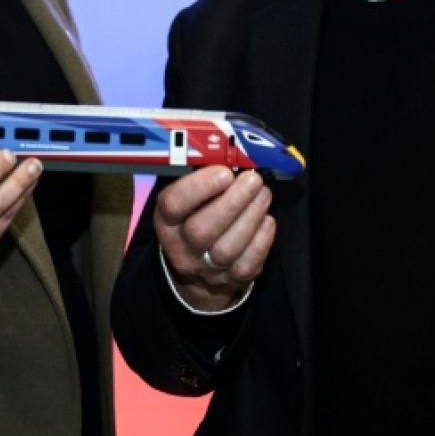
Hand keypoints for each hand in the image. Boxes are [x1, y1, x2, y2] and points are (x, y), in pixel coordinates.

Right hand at [153, 166, 274, 311]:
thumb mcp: (189, 198)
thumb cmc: (197, 218)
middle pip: (201, 230)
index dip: (198, 187)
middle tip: (253, 180)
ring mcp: (206, 268)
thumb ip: (203, 179)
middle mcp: (181, 247)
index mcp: (167, 221)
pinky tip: (267, 220)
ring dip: (250, 217)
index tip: (224, 172)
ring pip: (226, 248)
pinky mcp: (230, 280)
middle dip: (232, 202)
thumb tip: (230, 155)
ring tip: (263, 194)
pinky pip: (246, 265)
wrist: (199, 266)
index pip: (172, 205)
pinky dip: (261, 241)